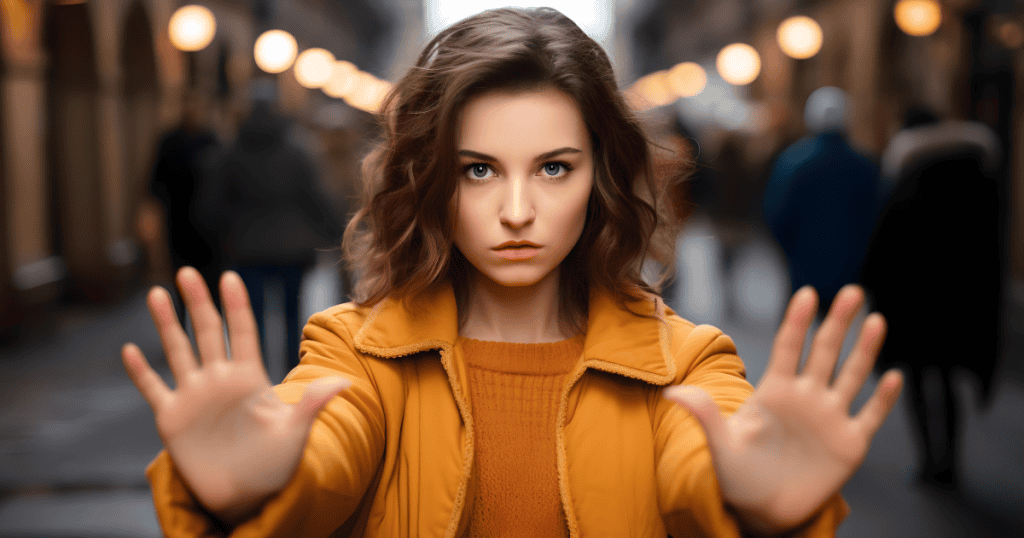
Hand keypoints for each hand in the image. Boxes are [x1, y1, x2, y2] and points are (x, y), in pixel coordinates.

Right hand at [121, 267, 349, 524]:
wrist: (248, 495)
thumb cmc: (276, 464)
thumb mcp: (295, 433)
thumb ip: (312, 404)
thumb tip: (344, 383)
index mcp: (250, 379)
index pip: (243, 333)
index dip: (237, 306)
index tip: (231, 277)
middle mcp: (220, 381)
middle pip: (207, 333)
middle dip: (198, 303)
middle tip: (188, 271)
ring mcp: (194, 397)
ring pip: (177, 351)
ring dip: (167, 324)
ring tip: (158, 293)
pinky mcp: (173, 419)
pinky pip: (153, 389)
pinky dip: (140, 371)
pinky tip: (130, 349)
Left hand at [664, 285, 902, 535]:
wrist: (762, 510)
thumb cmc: (737, 475)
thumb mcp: (720, 445)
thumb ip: (704, 415)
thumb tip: (671, 393)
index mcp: (774, 391)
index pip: (788, 347)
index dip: (797, 321)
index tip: (807, 293)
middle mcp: (805, 397)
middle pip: (824, 352)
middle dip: (838, 322)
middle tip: (852, 291)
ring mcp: (829, 418)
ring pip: (852, 376)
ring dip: (865, 349)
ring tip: (876, 319)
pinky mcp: (849, 444)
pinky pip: (869, 416)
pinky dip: (882, 399)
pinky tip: (893, 376)